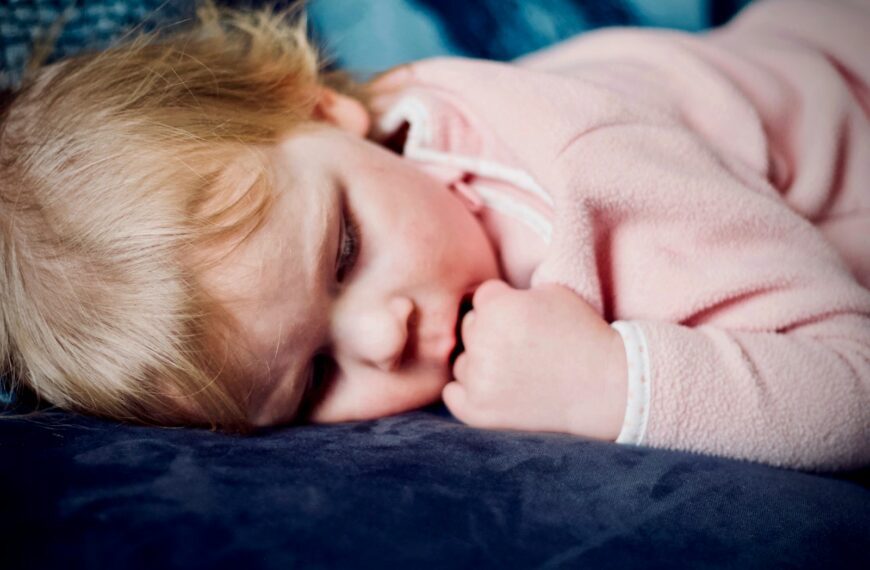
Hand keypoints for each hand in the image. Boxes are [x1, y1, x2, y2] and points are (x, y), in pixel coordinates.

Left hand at [444, 280, 627, 440]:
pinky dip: (468, 392)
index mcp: (497, 307)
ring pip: (462, 361)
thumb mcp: (550, 292)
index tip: (529, 320)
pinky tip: (496, 388)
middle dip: (491, 332)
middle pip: (469, 328)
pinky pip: (453, 394)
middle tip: (525, 346)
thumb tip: (477, 297)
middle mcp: (483, 341)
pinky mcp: (478, 411)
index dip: (506, 306)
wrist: (605, 386)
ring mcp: (479, 379)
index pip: (482, 298)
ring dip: (482, 363)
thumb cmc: (581, 334)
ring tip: (519, 369)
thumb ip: (510, 290)